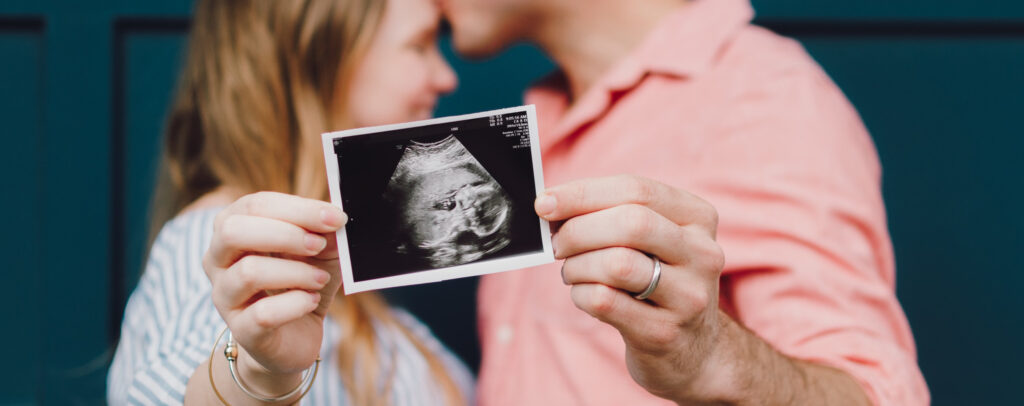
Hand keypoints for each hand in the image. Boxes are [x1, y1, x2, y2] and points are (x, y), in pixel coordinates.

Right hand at [203, 192, 345, 391]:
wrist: (295, 338)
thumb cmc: (302, 283)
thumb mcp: (320, 251)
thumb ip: (325, 232)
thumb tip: (335, 218)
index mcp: (233, 228)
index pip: (254, 205)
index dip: (298, 208)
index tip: (335, 218)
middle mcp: (218, 260)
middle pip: (233, 231)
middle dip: (285, 234)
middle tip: (319, 245)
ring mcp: (224, 296)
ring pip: (248, 272)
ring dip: (295, 272)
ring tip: (320, 279)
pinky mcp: (242, 330)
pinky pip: (263, 313)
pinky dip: (296, 304)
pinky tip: (311, 302)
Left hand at [538, 175, 727, 400]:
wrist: (693, 350)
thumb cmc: (658, 282)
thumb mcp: (653, 242)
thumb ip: (612, 215)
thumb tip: (552, 204)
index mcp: (698, 218)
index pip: (636, 190)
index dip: (583, 193)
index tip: (545, 203)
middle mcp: (702, 254)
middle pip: (631, 223)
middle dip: (579, 230)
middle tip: (557, 244)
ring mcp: (688, 297)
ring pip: (617, 264)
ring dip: (577, 265)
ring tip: (572, 272)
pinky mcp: (664, 332)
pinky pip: (605, 301)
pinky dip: (580, 294)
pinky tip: (583, 295)